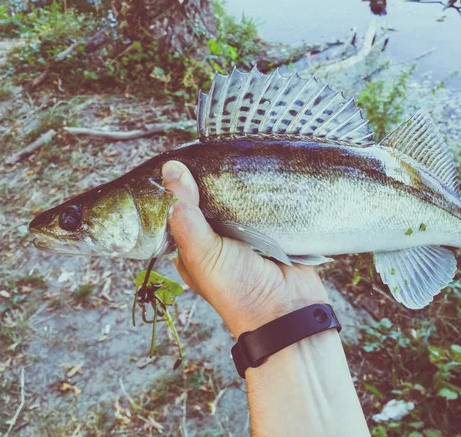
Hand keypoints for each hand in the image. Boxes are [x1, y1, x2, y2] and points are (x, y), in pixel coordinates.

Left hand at [162, 161, 329, 337]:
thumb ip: (185, 214)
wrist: (289, 310)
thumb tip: (171, 170)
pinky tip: (263, 168)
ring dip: (239, 181)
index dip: (178, 185)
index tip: (181, 157)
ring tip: (239, 152)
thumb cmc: (238, 289)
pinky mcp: (273, 229)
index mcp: (192, 246)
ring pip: (238, 198)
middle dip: (212, 178)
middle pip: (210, 199)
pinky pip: (266, 202)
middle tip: (216, 149)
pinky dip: (265, 189)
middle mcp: (217, 238)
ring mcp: (246, 233)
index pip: (179, 208)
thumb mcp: (203, 252)